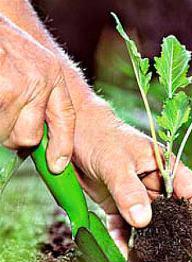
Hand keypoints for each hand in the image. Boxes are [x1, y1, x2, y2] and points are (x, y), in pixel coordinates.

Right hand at [0, 15, 74, 172]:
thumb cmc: (5, 47)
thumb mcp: (31, 66)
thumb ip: (39, 97)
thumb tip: (38, 140)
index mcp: (51, 74)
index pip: (65, 117)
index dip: (63, 144)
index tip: (58, 165)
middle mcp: (40, 80)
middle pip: (31, 136)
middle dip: (16, 137)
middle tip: (6, 121)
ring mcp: (19, 86)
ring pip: (10, 134)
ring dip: (0, 128)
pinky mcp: (2, 91)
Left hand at [72, 99, 191, 256]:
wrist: (74, 133)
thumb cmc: (100, 137)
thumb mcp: (115, 162)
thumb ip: (129, 190)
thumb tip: (143, 220)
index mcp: (164, 166)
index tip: (191, 236)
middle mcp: (154, 182)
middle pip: (171, 213)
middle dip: (167, 235)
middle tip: (160, 256)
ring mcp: (136, 193)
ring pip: (147, 223)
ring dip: (144, 242)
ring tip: (138, 260)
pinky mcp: (118, 202)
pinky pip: (124, 225)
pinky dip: (122, 239)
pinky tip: (119, 251)